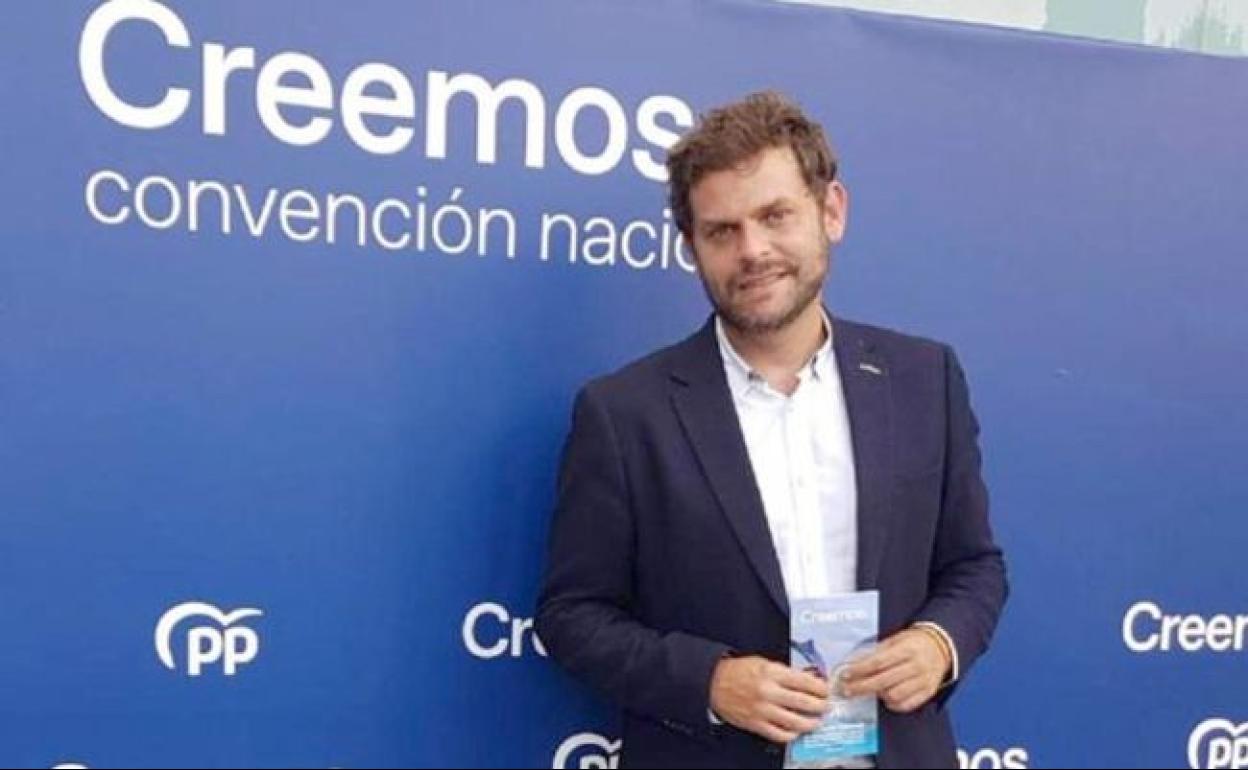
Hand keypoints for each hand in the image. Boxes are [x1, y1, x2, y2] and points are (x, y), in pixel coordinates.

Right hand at [709, 656, 829, 743]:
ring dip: (811, 722)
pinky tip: (796, 730)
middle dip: (820, 706)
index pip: (805, 682)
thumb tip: (808, 681)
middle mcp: (768, 692)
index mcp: (772, 673)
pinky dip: (792, 734)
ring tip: (816, 721)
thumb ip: (786, 673)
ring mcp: (763, 710)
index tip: (826, 690)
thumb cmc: (738, 671)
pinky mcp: (756, 724)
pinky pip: (780, 734)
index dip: (821, 688)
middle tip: (825, 706)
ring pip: (795, 722)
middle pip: (804, 703)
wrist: (714, 683)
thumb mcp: (764, 663)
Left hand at [840, 627, 949, 712]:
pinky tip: (884, 698)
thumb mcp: (895, 639)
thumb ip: (878, 651)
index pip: (878, 662)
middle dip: (861, 687)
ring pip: (894, 695)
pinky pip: (906, 704)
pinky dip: (893, 704)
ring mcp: (923, 681)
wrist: (941, 647)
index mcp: (906, 649)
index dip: (860, 670)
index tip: (845, 675)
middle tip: (846, 690)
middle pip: (883, 681)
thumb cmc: (913, 643)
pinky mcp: (928, 692)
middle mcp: (916, 666)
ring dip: (877, 695)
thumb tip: (855, 663)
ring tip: (868, 691)